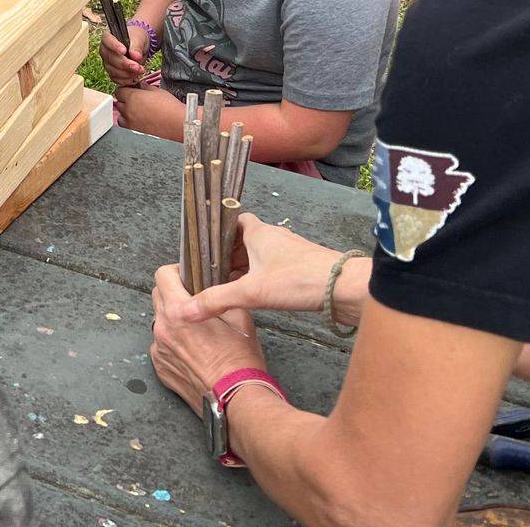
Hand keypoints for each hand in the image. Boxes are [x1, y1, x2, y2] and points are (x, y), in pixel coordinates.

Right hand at [99, 23, 151, 86]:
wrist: (138, 47)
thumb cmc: (136, 38)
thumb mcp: (139, 39)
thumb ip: (137, 46)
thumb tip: (135, 56)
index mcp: (108, 37)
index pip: (107, 41)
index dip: (114, 46)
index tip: (124, 51)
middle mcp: (105, 50)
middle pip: (110, 58)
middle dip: (124, 64)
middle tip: (137, 66)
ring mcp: (108, 62)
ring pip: (112, 70)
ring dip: (127, 73)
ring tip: (140, 70)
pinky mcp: (112, 72)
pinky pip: (116, 79)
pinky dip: (125, 80)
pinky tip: (135, 78)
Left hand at [114, 83, 185, 139]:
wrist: (178, 125)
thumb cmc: (171, 108)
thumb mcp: (158, 91)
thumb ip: (145, 87)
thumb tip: (140, 86)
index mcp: (133, 97)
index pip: (120, 91)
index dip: (125, 90)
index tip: (131, 91)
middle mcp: (128, 110)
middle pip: (119, 102)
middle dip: (126, 101)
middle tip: (137, 101)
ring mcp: (130, 123)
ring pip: (120, 116)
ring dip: (126, 113)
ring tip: (137, 113)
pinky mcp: (134, 133)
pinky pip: (125, 127)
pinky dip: (129, 124)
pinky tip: (139, 122)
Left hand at [150, 265, 267, 412]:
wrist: (236, 400)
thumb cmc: (239, 362)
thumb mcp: (239, 318)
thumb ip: (221, 297)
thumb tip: (218, 285)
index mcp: (179, 313)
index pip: (162, 276)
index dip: (175, 271)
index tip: (187, 275)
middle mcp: (163, 330)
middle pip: (158, 296)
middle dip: (174, 293)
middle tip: (194, 300)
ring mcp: (159, 351)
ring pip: (160, 323)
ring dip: (174, 320)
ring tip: (197, 331)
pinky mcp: (161, 369)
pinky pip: (162, 346)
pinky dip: (174, 344)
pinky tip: (194, 351)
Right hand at [176, 213, 366, 326]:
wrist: (344, 288)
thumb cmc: (298, 280)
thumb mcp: (251, 291)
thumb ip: (217, 300)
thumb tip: (185, 310)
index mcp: (258, 232)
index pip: (232, 220)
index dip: (216, 231)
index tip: (202, 246)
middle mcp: (273, 237)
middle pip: (243, 240)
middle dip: (226, 255)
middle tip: (209, 272)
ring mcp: (290, 251)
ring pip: (259, 255)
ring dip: (244, 268)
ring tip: (228, 285)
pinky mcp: (302, 266)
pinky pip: (274, 266)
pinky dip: (261, 276)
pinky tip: (257, 294)